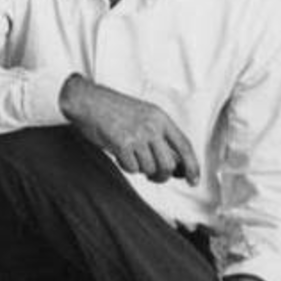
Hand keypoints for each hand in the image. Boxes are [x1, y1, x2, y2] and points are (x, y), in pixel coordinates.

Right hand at [60, 75, 199, 184]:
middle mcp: (152, 127)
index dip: (192, 166)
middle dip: (162, 176)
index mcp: (161, 118)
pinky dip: (127, 166)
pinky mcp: (121, 144)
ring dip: (141, 170)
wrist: (88, 101)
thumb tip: (173, 162)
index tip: (193, 180)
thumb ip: (159, 134)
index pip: (185, 146)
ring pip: (149, 169)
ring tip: (132, 159)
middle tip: (155, 177)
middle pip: (169, 164)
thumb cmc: (113, 108)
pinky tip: (121, 156)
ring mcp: (137, 135)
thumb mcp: (143, 114)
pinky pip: (132, 168)